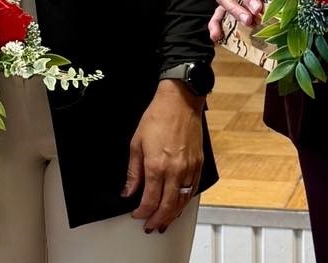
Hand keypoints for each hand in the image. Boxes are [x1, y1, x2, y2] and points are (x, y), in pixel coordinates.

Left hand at [123, 80, 203, 233]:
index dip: (142, 212)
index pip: (149, 201)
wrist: (180, 101)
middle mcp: (175, 171)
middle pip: (167, 207)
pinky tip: (179, 205)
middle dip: (157, 220)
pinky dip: (185, 202)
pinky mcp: (198, 164)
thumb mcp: (136, 143)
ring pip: (182, 202)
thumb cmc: (158, 116)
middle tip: (151, 225)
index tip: (137, 214)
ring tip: (164, 221)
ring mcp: (189, 169)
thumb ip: (133, 171)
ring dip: (172, 215)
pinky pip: (193, 190)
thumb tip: (128, 190)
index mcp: (156, 166)